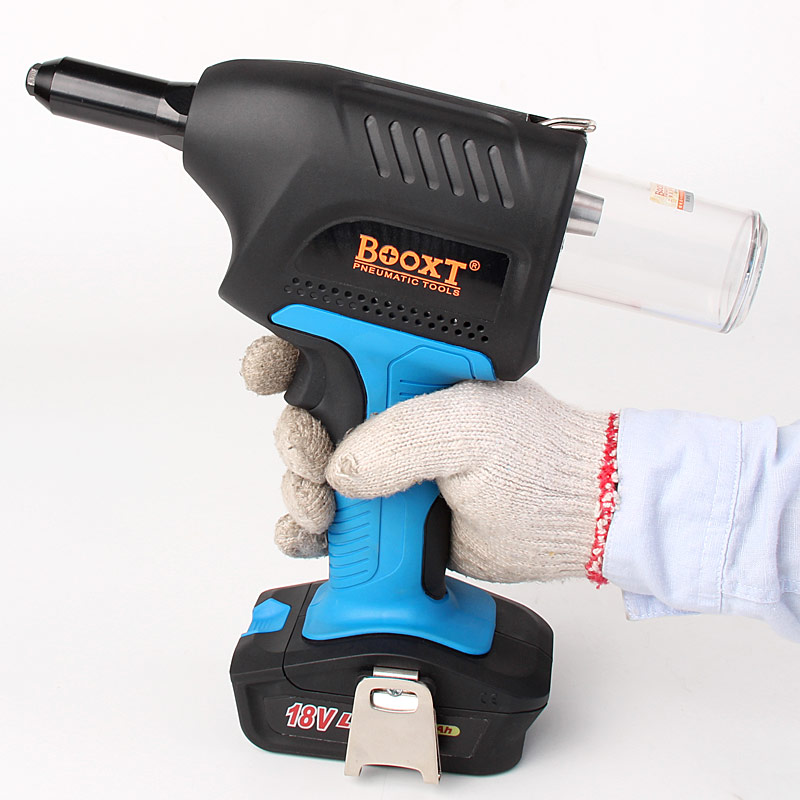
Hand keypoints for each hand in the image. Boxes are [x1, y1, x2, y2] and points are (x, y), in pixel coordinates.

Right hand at [241, 335, 615, 581]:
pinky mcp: (387, 514)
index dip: (290, 354)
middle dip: (295, 438)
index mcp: (408, 374)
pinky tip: (307, 534)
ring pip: (313, 471)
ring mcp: (387, 467)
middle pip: (309, 414)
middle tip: (312, 463)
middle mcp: (392, 415)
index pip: (334, 348)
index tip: (265, 374)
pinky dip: (307, 530)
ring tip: (320, 511)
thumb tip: (343, 467)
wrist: (572, 516)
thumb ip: (400, 439)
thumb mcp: (468, 427)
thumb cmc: (539, 454)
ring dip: (299, 489)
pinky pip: (332, 519)